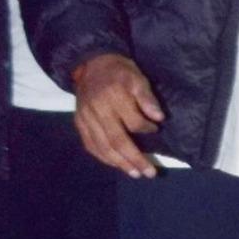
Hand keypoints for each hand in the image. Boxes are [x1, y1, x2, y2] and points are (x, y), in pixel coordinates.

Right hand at [72, 53, 162, 178]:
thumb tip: (159, 118)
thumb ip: (147, 98)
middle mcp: (98, 110)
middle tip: (149, 173)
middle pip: (117, 140)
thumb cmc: (119, 72)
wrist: (91, 64)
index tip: (156, 130)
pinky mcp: (79, 123)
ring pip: (103, 147)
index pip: (132, 121)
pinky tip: (116, 165)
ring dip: (120, 163)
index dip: (146, 128)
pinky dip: (104, 158)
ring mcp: (86, 118)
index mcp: (114, 96)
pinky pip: (90, 145)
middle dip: (135, 159)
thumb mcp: (137, 77)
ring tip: (135, 174)